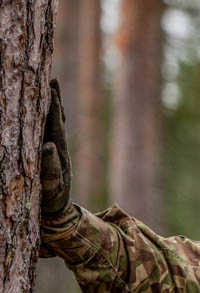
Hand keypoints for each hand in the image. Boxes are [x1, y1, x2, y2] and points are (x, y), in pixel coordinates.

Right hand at [40, 78, 71, 216]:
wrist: (57, 213)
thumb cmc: (51, 201)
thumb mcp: (50, 186)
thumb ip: (49, 167)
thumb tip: (49, 145)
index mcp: (59, 152)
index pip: (56, 123)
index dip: (53, 105)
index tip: (51, 86)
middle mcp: (60, 148)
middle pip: (57, 119)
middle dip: (54, 100)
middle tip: (53, 79)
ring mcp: (57, 151)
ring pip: (54, 123)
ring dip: (52, 106)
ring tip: (51, 88)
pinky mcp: (52, 155)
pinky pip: (49, 132)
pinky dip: (48, 118)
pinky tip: (47, 111)